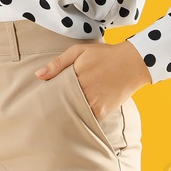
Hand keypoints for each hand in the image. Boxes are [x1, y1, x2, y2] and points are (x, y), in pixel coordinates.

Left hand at [34, 39, 151, 119]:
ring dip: (66, 114)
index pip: (53, 92)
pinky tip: (75, 117)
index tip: (38, 101)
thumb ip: (58, 63)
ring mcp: (93, 103)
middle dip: (53, 108)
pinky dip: (81, 118)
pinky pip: (87, 119)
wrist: (132, 63)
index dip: (45, 97)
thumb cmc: (104, 55)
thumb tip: (38, 76)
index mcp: (74, 77)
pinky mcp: (103, 111)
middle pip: (61, 105)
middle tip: (44, 111)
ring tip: (56, 117)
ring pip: (73, 113)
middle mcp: (83, 92)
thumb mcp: (79, 51)